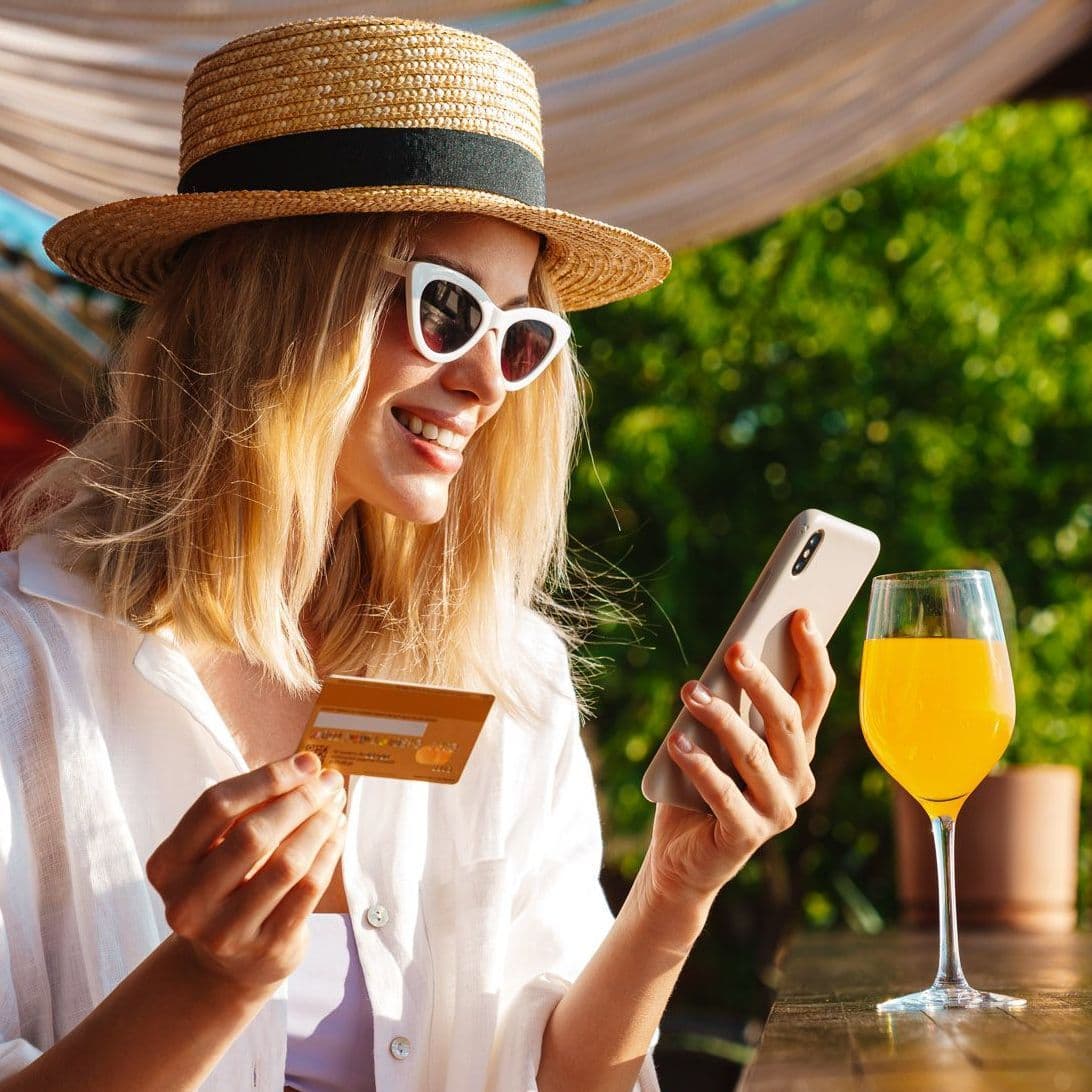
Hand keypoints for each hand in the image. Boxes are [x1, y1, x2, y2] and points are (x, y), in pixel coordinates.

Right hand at [145, 752, 347, 1000]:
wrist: (229, 963)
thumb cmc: (229, 883)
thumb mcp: (218, 848)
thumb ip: (250, 808)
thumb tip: (306, 767)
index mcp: (167, 865)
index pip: (216, 806)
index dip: (266, 779)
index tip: (306, 762)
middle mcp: (188, 901)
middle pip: (252, 834)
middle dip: (300, 799)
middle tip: (330, 781)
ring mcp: (225, 930)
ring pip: (286, 863)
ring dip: (319, 825)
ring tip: (336, 804)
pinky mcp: (266, 946)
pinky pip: (308, 889)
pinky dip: (328, 852)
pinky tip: (337, 832)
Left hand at [643, 609, 835, 905]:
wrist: (680, 858)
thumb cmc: (698, 784)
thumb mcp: (716, 736)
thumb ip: (730, 702)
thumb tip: (732, 652)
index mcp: (797, 746)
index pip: (815, 694)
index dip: (812, 654)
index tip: (801, 613)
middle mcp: (797, 777)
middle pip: (786, 720)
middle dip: (761, 681)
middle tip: (735, 650)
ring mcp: (777, 810)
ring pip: (755, 753)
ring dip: (720, 718)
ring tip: (690, 691)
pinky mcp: (747, 835)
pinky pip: (725, 795)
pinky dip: (700, 766)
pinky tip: (677, 742)